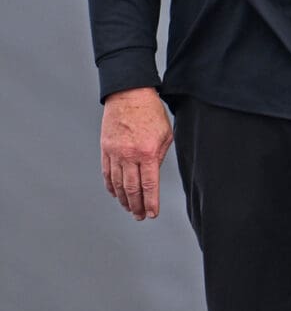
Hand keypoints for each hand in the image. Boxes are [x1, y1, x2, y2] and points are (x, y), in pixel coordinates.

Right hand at [101, 88, 172, 220]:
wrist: (129, 94)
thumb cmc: (150, 111)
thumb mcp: (165, 134)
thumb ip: (160, 156)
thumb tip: (153, 175)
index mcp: (148, 152)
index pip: (149, 185)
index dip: (151, 202)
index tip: (152, 214)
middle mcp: (130, 155)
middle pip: (132, 189)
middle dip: (137, 206)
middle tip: (140, 216)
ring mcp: (115, 153)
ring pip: (118, 184)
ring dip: (124, 200)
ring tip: (130, 208)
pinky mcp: (105, 149)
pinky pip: (107, 173)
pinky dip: (111, 187)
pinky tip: (116, 194)